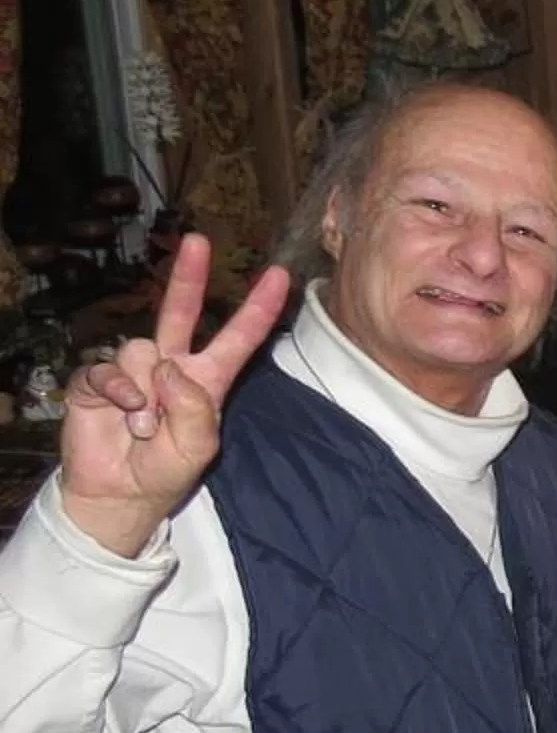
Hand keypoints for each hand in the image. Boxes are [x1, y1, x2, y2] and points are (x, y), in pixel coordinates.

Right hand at [61, 234, 293, 557]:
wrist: (120, 492)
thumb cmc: (166, 470)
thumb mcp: (198, 445)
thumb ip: (193, 407)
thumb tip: (169, 366)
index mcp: (208, 378)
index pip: (238, 337)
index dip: (258, 308)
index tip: (281, 275)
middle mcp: (172, 365)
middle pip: (181, 311)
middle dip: (190, 276)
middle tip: (198, 240)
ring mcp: (134, 370)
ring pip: (143, 349)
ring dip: (146, 392)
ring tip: (145, 425)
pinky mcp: (98, 379)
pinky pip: (109, 369)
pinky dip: (119, 392)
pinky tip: (122, 413)